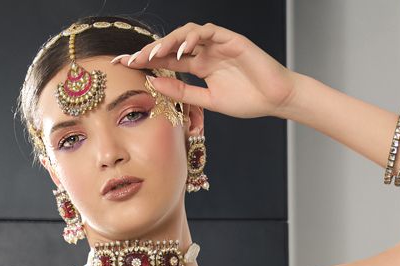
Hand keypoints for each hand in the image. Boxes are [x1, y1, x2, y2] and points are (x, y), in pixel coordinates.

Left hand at [113, 21, 297, 119]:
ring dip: (168, 42)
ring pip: (187, 34)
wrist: (275, 100)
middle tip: (130, 59)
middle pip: (172, 45)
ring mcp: (217, 44)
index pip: (167, 60)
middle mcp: (205, 52)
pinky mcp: (231, 39)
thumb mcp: (208, 101)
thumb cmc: (247, 101)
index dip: (146, 62)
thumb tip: (153, 83)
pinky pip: (208, 31)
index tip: (124, 67)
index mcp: (199, 67)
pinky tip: (182, 49)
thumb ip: (182, 92)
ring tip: (154, 54)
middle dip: (149, 50)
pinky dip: (193, 37)